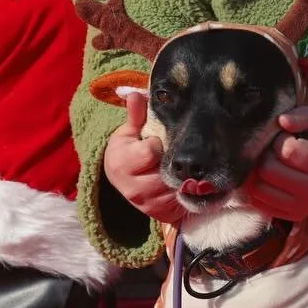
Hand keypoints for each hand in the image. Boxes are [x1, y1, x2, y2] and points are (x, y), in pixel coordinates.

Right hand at [102, 91, 182, 224]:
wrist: (122, 180)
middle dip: (171, 163)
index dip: (157, 145)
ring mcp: (145, 204)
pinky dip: (186, 192)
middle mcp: (131, 188)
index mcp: (121, 164)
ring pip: (174, 188)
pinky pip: (179, 202)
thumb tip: (135, 94)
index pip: (150, 152)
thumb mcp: (128, 132)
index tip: (155, 142)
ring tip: (179, 169)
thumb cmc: (127, 151)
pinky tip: (184, 183)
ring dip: (181, 179)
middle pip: (164, 173)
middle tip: (171, 156)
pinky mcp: (158, 213)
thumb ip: (135, 115)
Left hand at [243, 105, 307, 222]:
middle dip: (266, 154)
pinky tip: (269, 176)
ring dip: (258, 172)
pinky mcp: (293, 215)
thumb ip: (301, 115)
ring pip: (259, 189)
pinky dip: (257, 188)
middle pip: (269, 171)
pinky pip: (259, 203)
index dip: (280, 139)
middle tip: (276, 148)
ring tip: (273, 161)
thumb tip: (282, 120)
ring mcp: (305, 207)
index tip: (287, 136)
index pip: (288, 152)